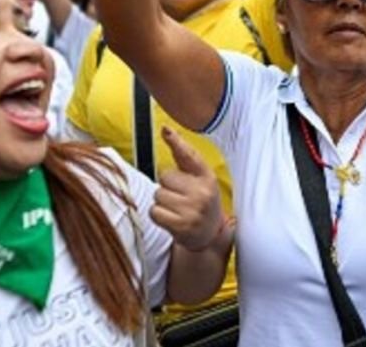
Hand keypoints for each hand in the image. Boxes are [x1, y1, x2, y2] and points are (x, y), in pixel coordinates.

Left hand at [150, 128, 223, 251]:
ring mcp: (192, 209)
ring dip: (162, 202)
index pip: (189, 156)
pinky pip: (155, 211)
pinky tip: (171, 218)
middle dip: (167, 186)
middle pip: (165, 177)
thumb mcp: (201, 178)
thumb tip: (166, 130)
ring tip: (176, 208)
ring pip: (158, 195)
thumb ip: (183, 156)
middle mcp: (202, 192)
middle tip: (179, 196)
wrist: (210, 235)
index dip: (177, 142)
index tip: (165, 130)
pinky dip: (159, 215)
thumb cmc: (201, 201)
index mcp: (207, 177)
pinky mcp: (180, 225)